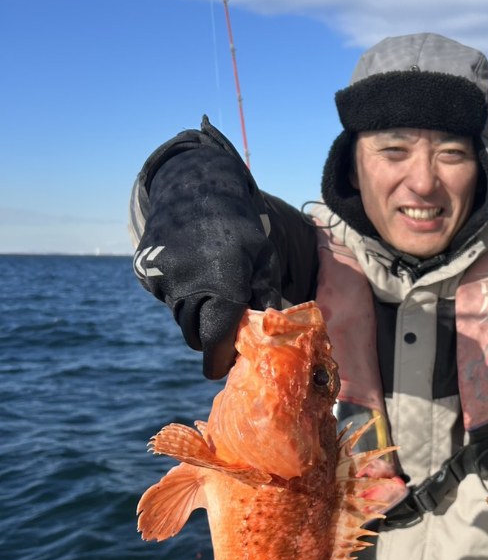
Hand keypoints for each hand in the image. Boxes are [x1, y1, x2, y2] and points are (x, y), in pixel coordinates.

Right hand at [134, 173, 279, 377]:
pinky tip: (189, 267)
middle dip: (210, 335)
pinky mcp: (144, 271)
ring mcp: (161, 277)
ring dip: (195, 312)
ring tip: (209, 283)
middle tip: (225, 325)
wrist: (194, 189)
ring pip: (179, 316)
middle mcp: (187, 282)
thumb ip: (265, 299)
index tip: (221, 370)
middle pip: (196, 334)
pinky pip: (164, 297)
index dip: (218, 359)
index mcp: (222, 281)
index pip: (216, 337)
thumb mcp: (263, 259)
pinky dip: (178, 292)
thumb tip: (270, 338)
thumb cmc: (239, 229)